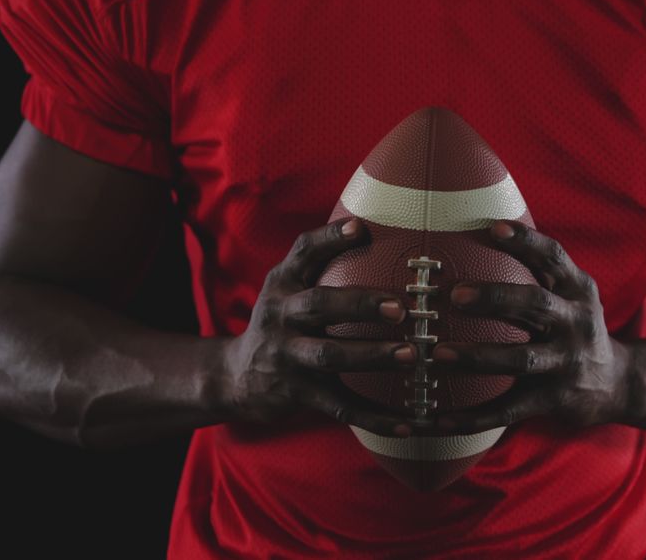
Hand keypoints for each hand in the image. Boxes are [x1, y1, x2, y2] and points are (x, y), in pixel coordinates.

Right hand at [215, 217, 420, 437]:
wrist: (234, 377)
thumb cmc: (281, 320)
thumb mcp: (288, 286)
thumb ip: (320, 258)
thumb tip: (369, 222)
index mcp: (284, 285)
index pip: (303, 253)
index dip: (329, 239)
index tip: (361, 229)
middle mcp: (282, 317)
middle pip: (319, 305)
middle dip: (359, 304)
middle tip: (400, 307)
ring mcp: (289, 358)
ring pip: (331, 356)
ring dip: (371, 355)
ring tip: (410, 356)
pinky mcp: (300, 394)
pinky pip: (342, 407)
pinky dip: (376, 417)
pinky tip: (409, 424)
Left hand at [419, 219, 635, 436]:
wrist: (618, 384)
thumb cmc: (575, 327)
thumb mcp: (570, 294)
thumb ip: (538, 269)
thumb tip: (482, 225)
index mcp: (578, 290)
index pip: (554, 257)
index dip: (526, 241)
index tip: (493, 227)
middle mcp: (576, 323)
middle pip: (535, 304)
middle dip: (495, 298)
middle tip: (455, 295)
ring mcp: (566, 364)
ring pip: (520, 359)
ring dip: (478, 356)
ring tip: (439, 354)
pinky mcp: (554, 400)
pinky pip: (509, 410)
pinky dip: (473, 417)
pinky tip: (440, 420)